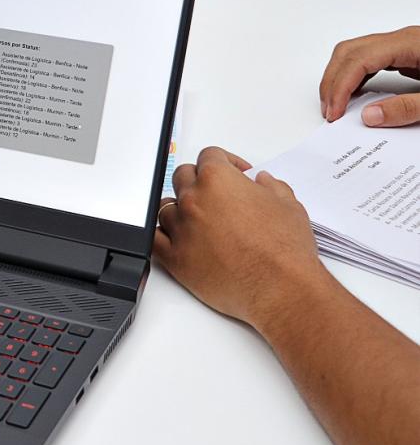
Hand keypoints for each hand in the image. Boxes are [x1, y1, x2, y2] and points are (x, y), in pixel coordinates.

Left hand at [154, 147, 330, 332]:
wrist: (280, 288)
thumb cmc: (285, 249)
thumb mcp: (289, 205)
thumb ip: (271, 185)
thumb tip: (262, 181)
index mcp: (217, 179)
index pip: (210, 156)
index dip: (226, 162)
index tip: (235, 173)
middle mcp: (193, 199)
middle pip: (182, 176)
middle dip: (200, 181)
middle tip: (218, 196)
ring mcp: (180, 227)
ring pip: (166, 207)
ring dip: (181, 209)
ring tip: (201, 221)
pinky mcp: (174, 257)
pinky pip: (154, 239)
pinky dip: (163, 234)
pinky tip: (179, 237)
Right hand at [319, 25, 419, 125]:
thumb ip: (407, 107)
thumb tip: (369, 115)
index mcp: (409, 44)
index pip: (359, 60)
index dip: (341, 86)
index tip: (335, 111)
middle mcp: (401, 39)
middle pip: (349, 52)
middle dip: (332, 82)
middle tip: (329, 110)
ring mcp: (401, 45)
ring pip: (354, 54)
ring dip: (339, 78)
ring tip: (336, 105)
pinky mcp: (404, 53)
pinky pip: (368, 60)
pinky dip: (354, 77)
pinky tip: (353, 94)